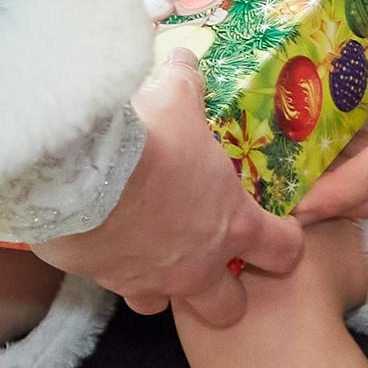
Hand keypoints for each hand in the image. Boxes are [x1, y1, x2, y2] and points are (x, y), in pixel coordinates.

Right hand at [37, 51, 303, 324]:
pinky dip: (118, 270)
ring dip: (166, 284)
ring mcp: (151, 279)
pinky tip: (108, 242)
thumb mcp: (176, 96)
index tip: (279, 234)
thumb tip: (185, 61)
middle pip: (229, 306)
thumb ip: (187, 84)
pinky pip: (119, 286)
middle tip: (215, 260)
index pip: (282, 250)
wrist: (81, 172)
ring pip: (168, 306)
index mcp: (232, 221)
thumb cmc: (147, 136)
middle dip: (227, 290)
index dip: (286, 244)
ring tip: (155, 254)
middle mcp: (197, 263)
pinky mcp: (106, 281)